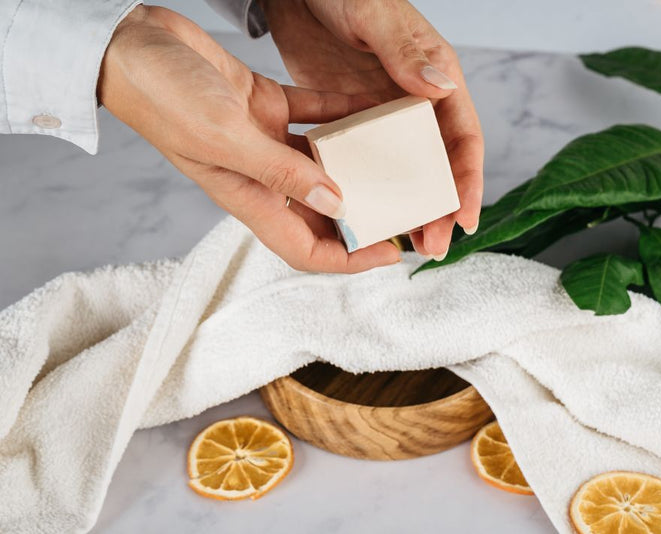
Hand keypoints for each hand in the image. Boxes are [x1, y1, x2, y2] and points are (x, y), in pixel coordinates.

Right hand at [98, 5, 399, 271]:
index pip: (306, 249)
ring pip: (325, 164)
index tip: (391, 253)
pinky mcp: (266, 106)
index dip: (350, 259)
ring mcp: (265, 141)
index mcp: (247, 198)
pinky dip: (344, 114)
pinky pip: (316, 115)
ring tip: (401, 163)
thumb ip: (281, 171)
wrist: (132, 45)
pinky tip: (376, 107)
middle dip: (363, 218)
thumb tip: (336, 203)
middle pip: (322, 213)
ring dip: (360, 164)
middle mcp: (260, 177)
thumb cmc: (162, 96)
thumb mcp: (225, 138)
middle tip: (406, 210)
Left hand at [263, 0, 483, 258]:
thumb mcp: (373, 14)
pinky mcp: (355, 121)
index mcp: (436, 75)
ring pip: (406, 173)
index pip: (464, 136)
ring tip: (404, 245)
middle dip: (440, 208)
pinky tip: (365, 216)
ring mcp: (386, 115)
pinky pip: (370, 164)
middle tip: (434, 248)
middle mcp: (418, 101)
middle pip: (439, 165)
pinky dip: (373, 192)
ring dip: (408, 209)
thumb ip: (405, 52)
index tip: (466, 219)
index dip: (468, 180)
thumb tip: (442, 89)